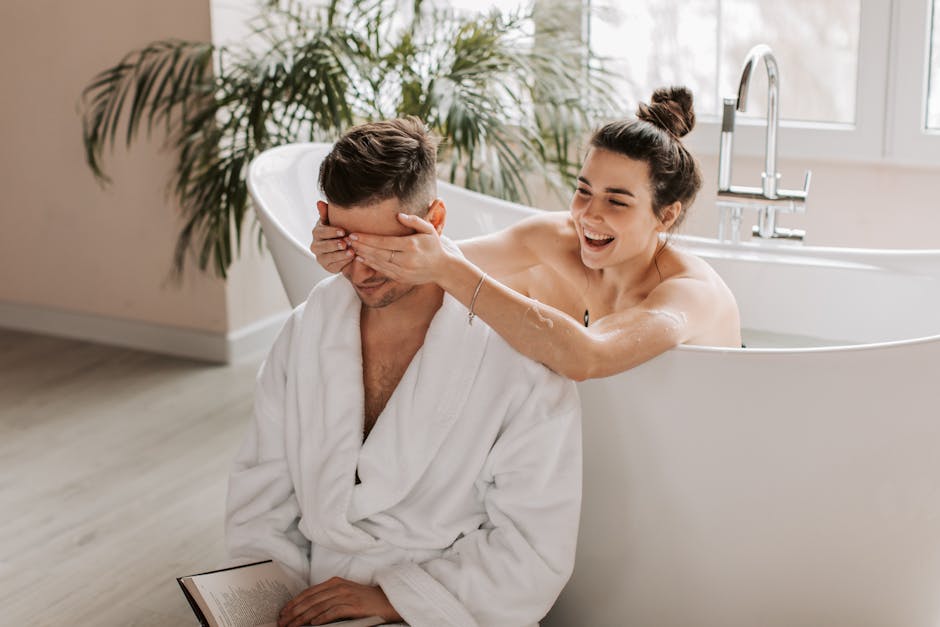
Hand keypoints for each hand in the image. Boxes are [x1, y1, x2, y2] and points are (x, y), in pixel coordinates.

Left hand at [277, 576, 401, 626]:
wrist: (387, 600)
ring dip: (303, 618)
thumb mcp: (344, 594)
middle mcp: (338, 587)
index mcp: (334, 582)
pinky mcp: (354, 606)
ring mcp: (346, 596)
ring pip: (318, 607)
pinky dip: (322, 618)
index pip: (308, 593)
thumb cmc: (364, 600)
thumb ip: (328, 598)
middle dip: (294, 612)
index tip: (283, 612)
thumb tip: (307, 610)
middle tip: (282, 622)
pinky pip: (334, 612)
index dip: (293, 603)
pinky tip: (313, 625)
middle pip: (310, 600)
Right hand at [310, 201, 353, 273]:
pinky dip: (344, 262)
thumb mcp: (332, 221)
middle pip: (324, 246)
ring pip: (329, 257)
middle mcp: (316, 246)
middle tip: (346, 242)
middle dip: (336, 244)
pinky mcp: (328, 267)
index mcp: (317, 233)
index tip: (343, 231)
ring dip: (341, 254)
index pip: (321, 232)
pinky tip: (351, 258)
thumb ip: (326, 212)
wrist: (343, 247)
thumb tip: (320, 203)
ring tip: (351, 251)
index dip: (332, 231)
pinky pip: (335, 265)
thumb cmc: (337, 231)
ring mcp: (321, 257)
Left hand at [348, 213, 451, 284]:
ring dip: (363, 255)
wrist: (442, 268)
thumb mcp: (429, 229)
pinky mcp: (401, 278)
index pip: (384, 242)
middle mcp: (406, 260)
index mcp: (411, 246)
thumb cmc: (434, 246)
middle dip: (361, 246)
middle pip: (378, 253)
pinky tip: (361, 258)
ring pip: (378, 263)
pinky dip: (370, 264)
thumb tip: (398, 215)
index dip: (367, 239)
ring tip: (350, 248)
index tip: (354, 234)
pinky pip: (382, 271)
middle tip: (347, 240)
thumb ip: (414, 220)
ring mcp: (403, 271)